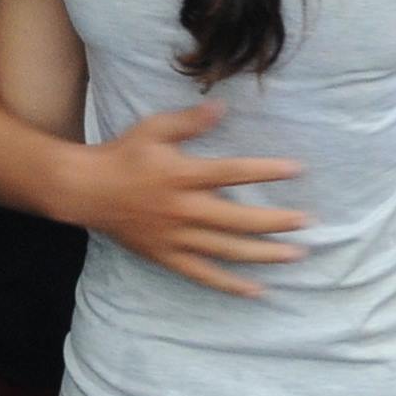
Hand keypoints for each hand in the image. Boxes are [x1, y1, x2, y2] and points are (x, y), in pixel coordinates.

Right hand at [58, 102, 308, 295]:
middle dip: (276, 221)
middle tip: (308, 222)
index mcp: (182, 174)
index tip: (297, 170)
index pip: (232, 173)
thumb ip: (190, 121)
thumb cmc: (123, 154)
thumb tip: (222, 107)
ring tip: (296, 254)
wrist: (86, 191)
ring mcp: (176, 237)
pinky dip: (230, 283)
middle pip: (238, 218)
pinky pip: (203, 274)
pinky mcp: (167, 256)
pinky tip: (257, 289)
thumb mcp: (154, 128)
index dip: (265, 171)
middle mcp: (183, 209)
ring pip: (227, 250)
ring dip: (264, 254)